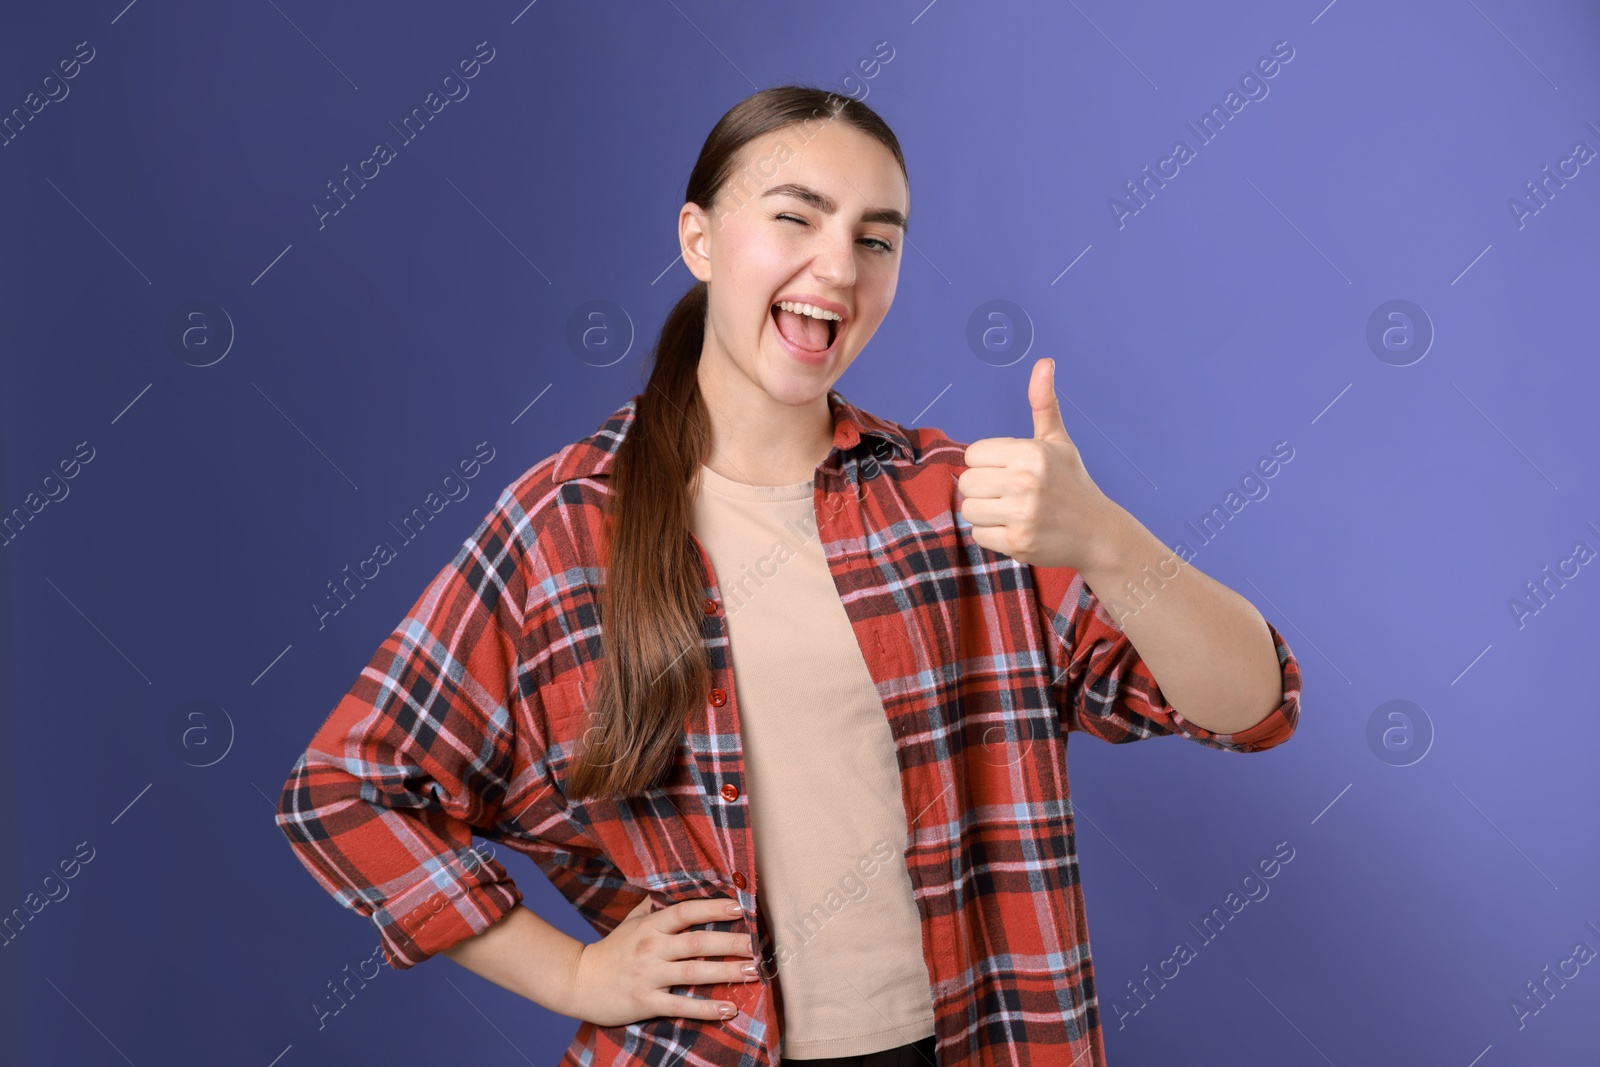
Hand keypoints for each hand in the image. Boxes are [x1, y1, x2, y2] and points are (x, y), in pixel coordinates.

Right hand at [568, 896, 758, 1025]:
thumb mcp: (630, 922)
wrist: (578, 982)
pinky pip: (681, 1005)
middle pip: (697, 942)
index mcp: (650, 925)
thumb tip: (675, 884)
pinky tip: (728, 1009)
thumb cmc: (610, 951)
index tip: (740, 908)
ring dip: (726, 972)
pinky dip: (706, 1008)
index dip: (713, 908)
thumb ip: (654, 905)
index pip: (685, 912)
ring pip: (694, 972)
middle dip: (730, 943)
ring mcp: (649, 975)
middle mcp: (651, 948)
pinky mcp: (646, 1002)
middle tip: (758, 945)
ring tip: (753, 972)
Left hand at [958, 357, 1121, 570]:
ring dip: (985, 513)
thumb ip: (1043, 403)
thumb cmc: (1071, 483)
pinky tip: (1016, 529)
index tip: (1009, 471)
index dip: (987, 463)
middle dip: (982, 489)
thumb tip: (1044, 362)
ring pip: (969, 510)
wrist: (1097, 533)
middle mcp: (1026, 482)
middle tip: (1008, 493)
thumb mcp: (1058, 441)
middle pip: (967, 482)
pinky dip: (992, 535)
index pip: (973, 454)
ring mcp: (1022, 514)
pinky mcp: (1018, 543)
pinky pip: (978, 535)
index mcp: (1031, 453)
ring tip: (1011, 511)